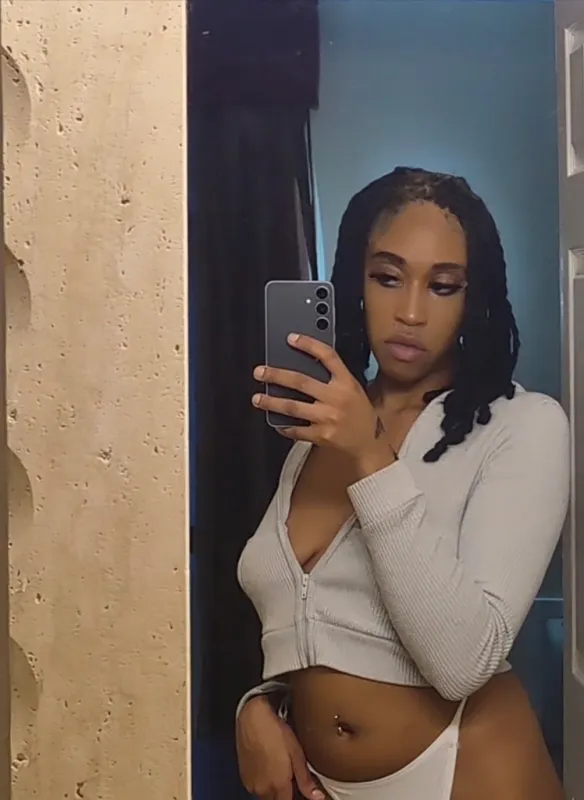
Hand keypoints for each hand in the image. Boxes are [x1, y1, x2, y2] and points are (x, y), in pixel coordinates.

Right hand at [236, 696, 325, 799]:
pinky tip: (267, 762)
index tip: (296, 785)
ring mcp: (250, 783)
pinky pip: (255, 785)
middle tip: (288, 773)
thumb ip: (305, 779)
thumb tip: (316, 797)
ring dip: (272, 786)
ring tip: (278, 765)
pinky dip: (262, 779)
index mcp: (278, 785)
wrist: (252, 718)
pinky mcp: (243, 775)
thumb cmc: (275, 732)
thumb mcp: (296, 753)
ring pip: (264, 794)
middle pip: (275, 799)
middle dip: (283, 791)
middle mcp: (262, 789)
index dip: (294, 795)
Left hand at [252, 333, 390, 462]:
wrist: (369, 443)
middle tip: (260, 372)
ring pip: (292, 407)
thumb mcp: (353, 389)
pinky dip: (284, 427)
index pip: (328, 357)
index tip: (291, 339)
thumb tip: (306, 365)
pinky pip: (297, 430)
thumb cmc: (360, 414)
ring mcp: (328, 418)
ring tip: (258, 398)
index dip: (309, 345)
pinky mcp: (321, 435)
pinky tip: (276, 422)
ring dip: (272, 402)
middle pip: (300, 381)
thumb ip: (334, 378)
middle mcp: (336, 398)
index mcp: (346, 383)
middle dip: (276, 375)